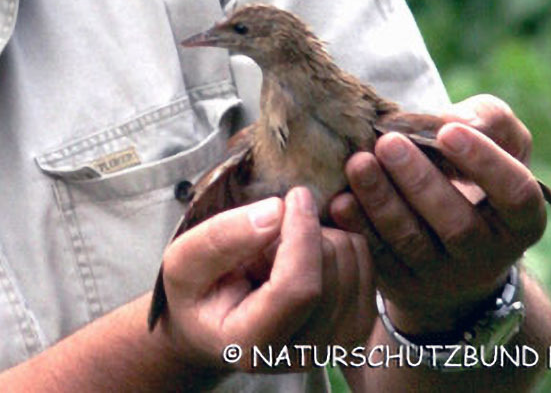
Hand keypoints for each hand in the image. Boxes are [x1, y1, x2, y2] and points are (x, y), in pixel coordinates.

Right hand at [159, 187, 375, 372]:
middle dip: (303, 233)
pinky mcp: (353, 330)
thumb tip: (277, 211)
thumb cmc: (196, 293)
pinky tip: (306, 254)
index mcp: (253, 345)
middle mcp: (300, 355)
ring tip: (280, 252)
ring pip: (353, 264)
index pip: (298, 288)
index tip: (294, 195)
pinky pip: (366, 266)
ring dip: (320, 239)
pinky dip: (340, 245)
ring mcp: (333, 347)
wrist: (212, 327)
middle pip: (331, 273)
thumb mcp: (184, 260)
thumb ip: (222, 238)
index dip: (302, 234)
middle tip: (266, 238)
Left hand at [329, 95, 548, 333]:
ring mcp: (444, 275)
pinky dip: (358, 227)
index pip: (516, 195)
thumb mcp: (498, 144)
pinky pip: (379, 257)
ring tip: (358, 163)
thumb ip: (491, 120)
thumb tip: (459, 121)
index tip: (448, 131)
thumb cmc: (474, 176)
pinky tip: (340, 200)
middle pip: (457, 224)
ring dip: (382, 202)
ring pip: (412, 243)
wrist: (452, 245)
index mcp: (522, 220)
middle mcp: (488, 254)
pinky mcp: (403, 282)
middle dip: (419, 181)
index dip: (485, 164)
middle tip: (389, 142)